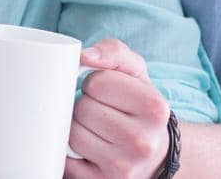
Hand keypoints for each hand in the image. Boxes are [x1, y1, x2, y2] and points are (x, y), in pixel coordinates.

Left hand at [64, 39, 171, 178]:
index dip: (95, 83)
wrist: (155, 154)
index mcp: (155, 108)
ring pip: (72, 134)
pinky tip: (87, 148)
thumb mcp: (135, 73)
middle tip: (100, 111)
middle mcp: (143, 141)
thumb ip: (113, 52)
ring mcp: (123, 167)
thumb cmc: (138, 106)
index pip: (97, 82)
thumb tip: (85, 56)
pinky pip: (65, 161)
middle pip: (83, 108)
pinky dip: (69, 151)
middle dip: (85, 105)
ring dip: (76, 127)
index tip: (106, 92)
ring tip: (95, 129)